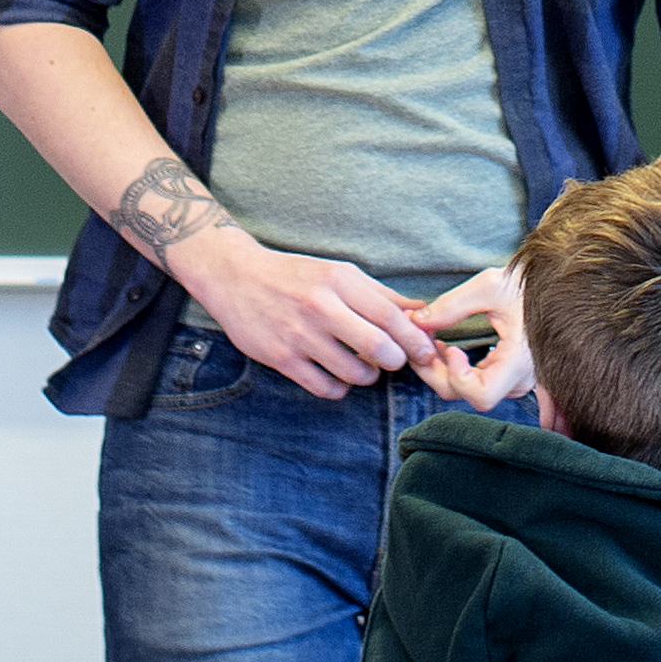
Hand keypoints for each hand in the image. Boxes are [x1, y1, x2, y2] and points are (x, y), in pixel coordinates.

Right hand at [171, 227, 437, 399]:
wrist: (236, 277)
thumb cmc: (296, 276)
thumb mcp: (339, 273)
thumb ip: (380, 294)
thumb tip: (422, 312)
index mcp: (340, 281)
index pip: (392, 317)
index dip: (416, 340)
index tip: (425, 352)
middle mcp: (320, 307)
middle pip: (378, 348)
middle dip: (395, 361)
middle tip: (393, 360)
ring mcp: (299, 335)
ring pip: (354, 373)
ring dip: (367, 376)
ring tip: (363, 366)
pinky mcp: (281, 358)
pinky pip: (326, 388)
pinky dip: (340, 388)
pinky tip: (336, 374)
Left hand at [409, 267, 535, 410]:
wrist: (553, 287)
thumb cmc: (528, 284)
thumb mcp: (490, 286)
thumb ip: (452, 305)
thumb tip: (417, 320)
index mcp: (519, 361)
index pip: (482, 396)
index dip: (458, 377)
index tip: (451, 347)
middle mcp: (518, 379)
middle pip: (466, 394)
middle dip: (435, 369)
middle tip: (418, 338)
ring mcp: (512, 380)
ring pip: (467, 390)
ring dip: (440, 368)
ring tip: (427, 338)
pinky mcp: (505, 375)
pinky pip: (474, 382)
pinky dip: (452, 367)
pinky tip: (443, 345)